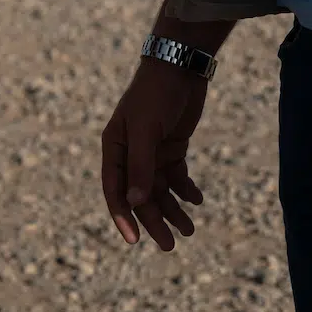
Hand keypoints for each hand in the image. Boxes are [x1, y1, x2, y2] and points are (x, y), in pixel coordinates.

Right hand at [99, 56, 207, 250]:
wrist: (180, 66)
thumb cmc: (156, 94)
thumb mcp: (147, 130)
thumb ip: (141, 166)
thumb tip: (135, 203)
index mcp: (114, 147)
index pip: (114, 190)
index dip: (123, 217)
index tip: (134, 241)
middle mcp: (130, 153)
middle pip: (141, 196)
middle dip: (154, 221)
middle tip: (170, 246)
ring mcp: (152, 151)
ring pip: (161, 190)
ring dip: (173, 210)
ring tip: (190, 230)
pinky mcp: (172, 147)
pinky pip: (177, 177)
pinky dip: (186, 190)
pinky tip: (197, 201)